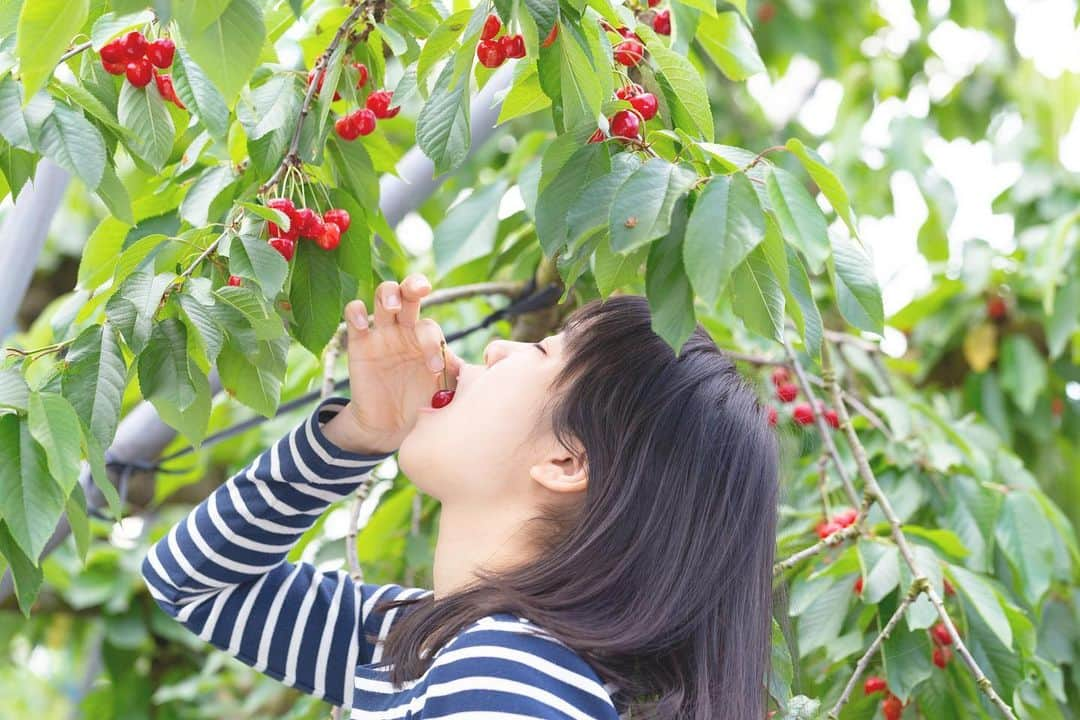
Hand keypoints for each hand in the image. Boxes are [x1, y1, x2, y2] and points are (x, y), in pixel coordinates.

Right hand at [330, 273, 464, 453]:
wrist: (391, 429)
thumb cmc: (422, 406)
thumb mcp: (446, 393)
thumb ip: (463, 377)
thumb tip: (488, 368)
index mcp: (427, 340)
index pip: (430, 326)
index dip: (433, 343)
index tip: (434, 369)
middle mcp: (405, 330)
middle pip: (409, 293)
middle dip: (415, 284)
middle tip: (421, 289)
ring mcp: (381, 335)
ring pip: (383, 296)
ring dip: (388, 293)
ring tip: (392, 307)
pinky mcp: (358, 344)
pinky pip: (354, 317)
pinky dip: (355, 311)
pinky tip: (361, 322)